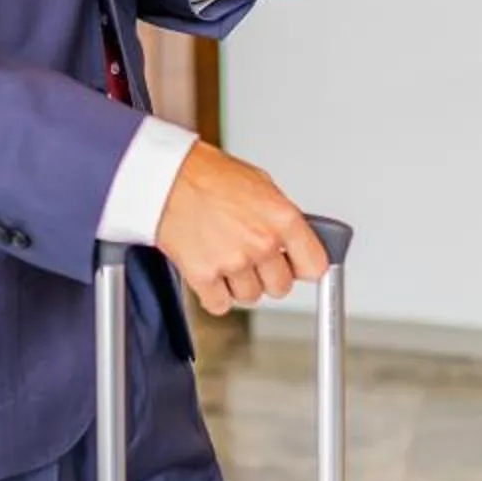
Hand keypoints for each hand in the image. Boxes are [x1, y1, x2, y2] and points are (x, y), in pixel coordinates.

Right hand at [151, 141, 330, 313]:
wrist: (166, 177)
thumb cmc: (210, 176)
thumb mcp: (261, 185)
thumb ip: (281, 218)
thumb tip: (296, 241)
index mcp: (282, 218)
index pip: (315, 266)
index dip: (304, 266)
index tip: (297, 266)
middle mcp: (261, 243)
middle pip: (281, 287)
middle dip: (268, 276)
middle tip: (253, 257)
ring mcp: (232, 262)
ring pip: (250, 297)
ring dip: (240, 284)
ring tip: (226, 256)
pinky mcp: (203, 276)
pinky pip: (220, 304)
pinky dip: (215, 294)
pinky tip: (211, 270)